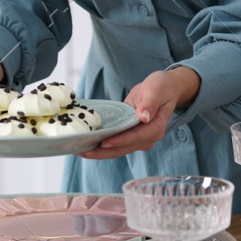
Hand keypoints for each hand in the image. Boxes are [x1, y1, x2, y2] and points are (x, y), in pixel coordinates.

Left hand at [77, 67, 200, 159]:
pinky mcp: (129, 136)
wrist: (163, 89)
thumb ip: (150, 103)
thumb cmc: (161, 88)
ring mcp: (138, 139)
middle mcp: (147, 138)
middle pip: (122, 149)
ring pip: (116, 150)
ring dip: (97, 151)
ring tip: (78, 149)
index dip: (119, 141)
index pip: (135, 137)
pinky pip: (114, 143)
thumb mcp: (156, 90)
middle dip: (101, 152)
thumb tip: (144, 117)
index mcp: (155, 128)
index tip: (103, 142)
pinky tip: (85, 144)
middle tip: (80, 150)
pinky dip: (100, 145)